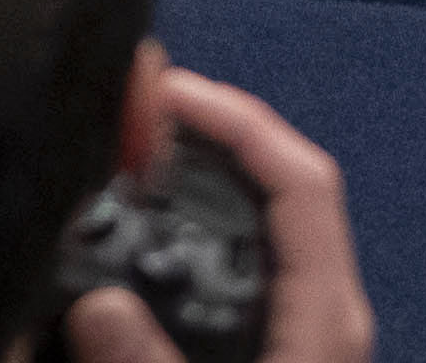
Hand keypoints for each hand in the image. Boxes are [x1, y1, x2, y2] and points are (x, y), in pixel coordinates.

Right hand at [71, 58, 371, 362]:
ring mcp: (303, 317)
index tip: (166, 90)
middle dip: (211, 126)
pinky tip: (159, 215)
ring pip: (263, 209)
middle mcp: (324, 305)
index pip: (302, 181)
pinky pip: (248, 247)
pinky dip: (203, 211)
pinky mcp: (279, 334)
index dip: (238, 120)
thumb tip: (100, 305)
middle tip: (136, 102)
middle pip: (280, 177)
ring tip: (137, 142)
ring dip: (205, 165)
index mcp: (326, 316)